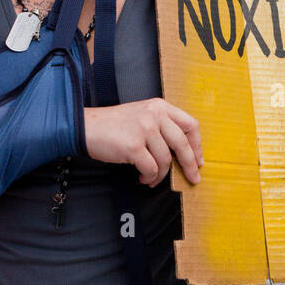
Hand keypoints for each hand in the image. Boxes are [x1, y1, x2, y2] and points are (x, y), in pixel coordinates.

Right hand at [83, 99, 202, 187]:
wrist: (86, 127)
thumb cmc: (113, 125)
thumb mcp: (142, 115)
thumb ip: (162, 126)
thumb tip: (182, 152)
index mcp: (160, 106)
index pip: (190, 125)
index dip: (197, 145)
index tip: (198, 159)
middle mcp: (154, 115)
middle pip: (183, 144)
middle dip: (189, 165)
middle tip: (192, 178)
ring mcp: (144, 130)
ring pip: (165, 160)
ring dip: (160, 175)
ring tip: (151, 178)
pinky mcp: (133, 146)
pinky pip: (151, 169)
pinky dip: (149, 178)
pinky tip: (142, 178)